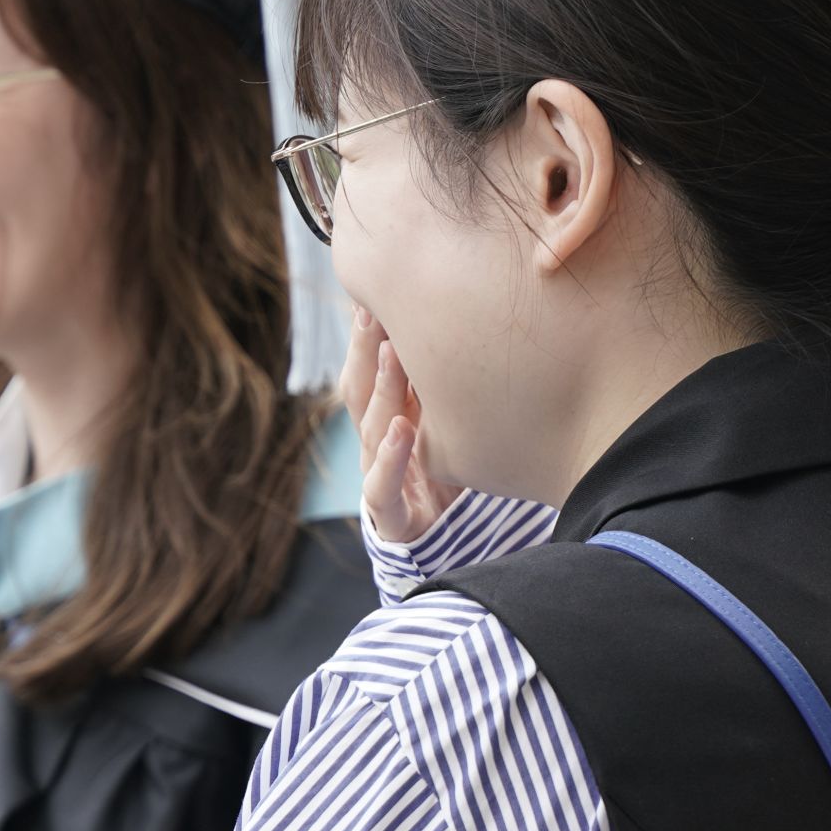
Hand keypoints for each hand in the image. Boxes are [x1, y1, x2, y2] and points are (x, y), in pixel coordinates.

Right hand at [344, 305, 449, 544]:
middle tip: (374, 304)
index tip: (377, 287)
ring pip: (370, 427)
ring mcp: (380, 475)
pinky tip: (402, 430)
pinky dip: (389, 459)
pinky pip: (380, 487)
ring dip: (382, 388)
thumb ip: (445, 380)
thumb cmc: (451, 473)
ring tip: (391, 351)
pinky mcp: (393, 515)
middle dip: (364, 347)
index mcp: (388, 414)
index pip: (368, 365)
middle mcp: (377, 440)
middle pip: (359, 388)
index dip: (368, 329)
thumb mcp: (450, 419)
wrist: (449, 544)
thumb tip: (471, 314)